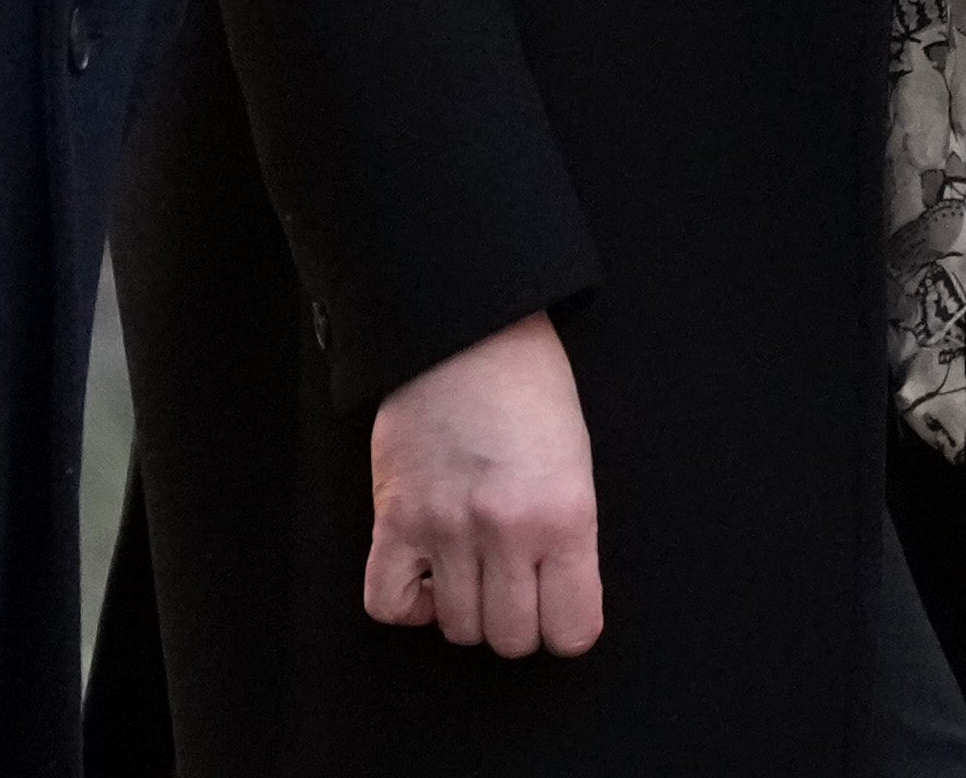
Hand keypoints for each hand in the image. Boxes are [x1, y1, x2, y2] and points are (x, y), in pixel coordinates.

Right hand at [361, 312, 602, 656]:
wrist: (464, 327)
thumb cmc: (527, 385)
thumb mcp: (577, 463)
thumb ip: (569, 538)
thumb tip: (555, 601)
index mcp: (566, 515)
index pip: (572, 630)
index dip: (565, 624)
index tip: (556, 606)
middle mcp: (507, 530)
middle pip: (511, 638)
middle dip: (514, 620)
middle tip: (511, 581)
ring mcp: (446, 526)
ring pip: (457, 628)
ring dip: (464, 608)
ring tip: (468, 565)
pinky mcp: (394, 517)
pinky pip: (388, 603)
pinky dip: (407, 603)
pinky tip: (424, 572)